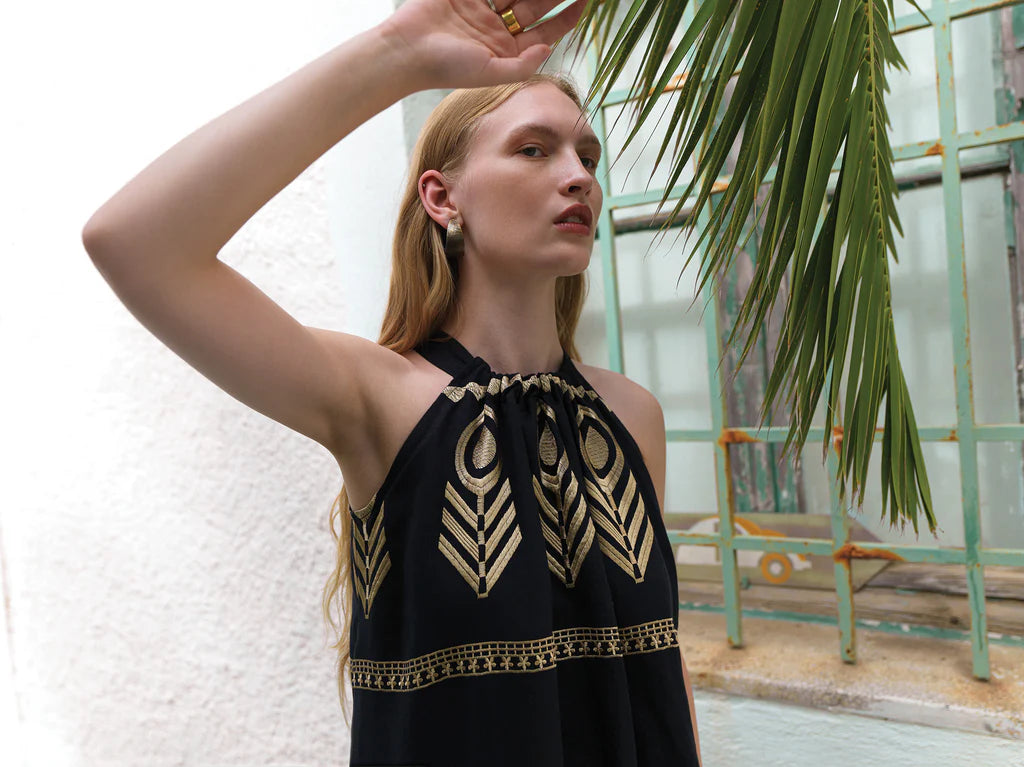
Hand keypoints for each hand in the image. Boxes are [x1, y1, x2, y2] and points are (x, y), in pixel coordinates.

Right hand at [378, 0, 587, 90]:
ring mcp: (484, 7)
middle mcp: (499, 28)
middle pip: (536, 3)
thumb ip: (522, 66)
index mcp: (508, 50)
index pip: (546, 31)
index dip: (568, 16)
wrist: (406, 49)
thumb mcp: (489, 74)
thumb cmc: (445, 68)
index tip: (587, 2)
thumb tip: (550, 50)